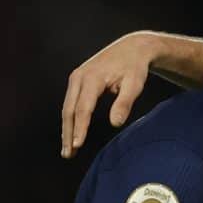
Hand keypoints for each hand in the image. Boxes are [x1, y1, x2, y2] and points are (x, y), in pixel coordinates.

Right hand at [61, 31, 156, 157]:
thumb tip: (115, 123)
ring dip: (67, 129)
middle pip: (70, 110)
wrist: (132, 48)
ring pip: (67, 108)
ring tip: (68, 150)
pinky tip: (72, 134)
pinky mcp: (77, 80)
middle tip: (68, 154)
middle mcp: (79, 77)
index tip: (78, 145)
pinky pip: (70, 103)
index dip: (80, 128)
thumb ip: (125, 103)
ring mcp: (76, 78)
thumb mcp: (135, 84)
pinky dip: (70, 120)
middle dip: (69, 133)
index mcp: (93, 78)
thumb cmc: (135, 67)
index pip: (83, 108)